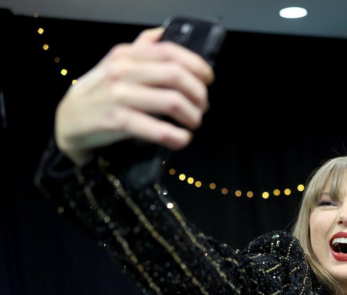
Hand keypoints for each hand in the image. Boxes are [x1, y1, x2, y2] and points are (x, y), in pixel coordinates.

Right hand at [54, 28, 214, 165]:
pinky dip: (178, 137)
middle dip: (198, 93)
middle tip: (202, 106)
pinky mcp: (118, 122)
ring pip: (172, 101)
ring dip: (192, 116)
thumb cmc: (100, 92)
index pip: (170, 51)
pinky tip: (182, 139)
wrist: (69, 119)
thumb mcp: (116, 64)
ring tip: (193, 122)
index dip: (197, 65)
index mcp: (127, 55)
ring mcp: (120, 96)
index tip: (208, 79)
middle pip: (176, 76)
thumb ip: (140, 49)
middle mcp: (123, 71)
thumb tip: (161, 33)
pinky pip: (159, 130)